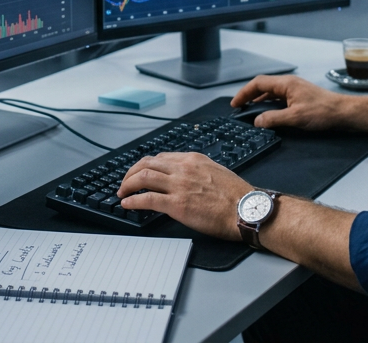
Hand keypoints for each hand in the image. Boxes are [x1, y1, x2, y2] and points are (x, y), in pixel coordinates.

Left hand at [117, 153, 251, 239]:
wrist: (246, 210)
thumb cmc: (237, 196)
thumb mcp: (216, 171)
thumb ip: (198, 171)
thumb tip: (187, 179)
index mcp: (193, 159)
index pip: (161, 157)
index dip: (146, 166)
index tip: (140, 173)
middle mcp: (183, 168)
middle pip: (147, 163)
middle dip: (131, 172)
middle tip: (125, 182)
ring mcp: (179, 185)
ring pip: (143, 177)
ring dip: (128, 184)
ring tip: (122, 192)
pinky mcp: (177, 204)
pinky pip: (147, 199)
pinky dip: (133, 200)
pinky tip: (127, 204)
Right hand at [231, 74, 347, 131]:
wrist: (344, 113)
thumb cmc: (324, 111)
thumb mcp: (295, 117)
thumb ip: (273, 119)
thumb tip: (257, 122)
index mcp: (286, 83)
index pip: (258, 83)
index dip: (244, 93)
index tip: (236, 104)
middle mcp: (289, 84)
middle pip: (263, 86)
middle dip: (249, 96)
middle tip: (240, 107)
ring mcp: (295, 90)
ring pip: (271, 92)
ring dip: (259, 100)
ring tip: (250, 111)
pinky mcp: (300, 97)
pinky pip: (279, 98)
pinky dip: (270, 104)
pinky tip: (269, 114)